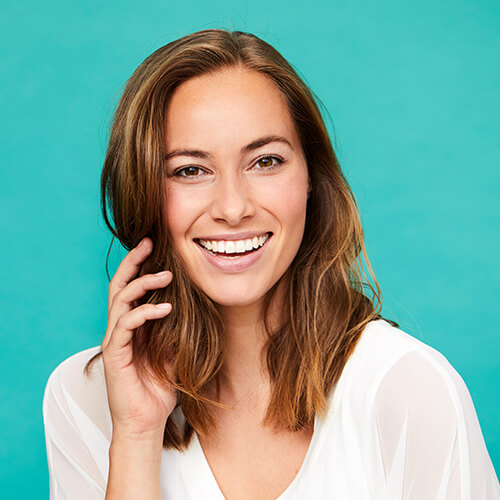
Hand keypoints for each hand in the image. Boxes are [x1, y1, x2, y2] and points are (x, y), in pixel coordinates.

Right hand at [101, 237, 176, 439]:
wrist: (146, 422)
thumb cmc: (158, 389)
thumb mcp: (172, 351)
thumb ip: (174, 329)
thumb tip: (188, 306)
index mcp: (131, 326)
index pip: (130, 288)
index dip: (139, 266)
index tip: (154, 247)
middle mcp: (119, 329)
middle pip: (119, 286)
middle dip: (133, 262)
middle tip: (149, 243)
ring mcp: (115, 341)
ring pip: (120, 300)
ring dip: (142, 284)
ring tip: (166, 275)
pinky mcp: (114, 354)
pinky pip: (125, 325)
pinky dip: (145, 313)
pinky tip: (165, 309)